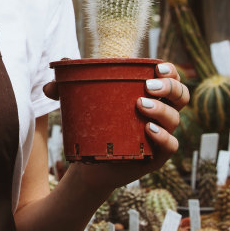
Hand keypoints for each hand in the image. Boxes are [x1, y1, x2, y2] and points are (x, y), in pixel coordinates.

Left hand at [43, 60, 186, 198]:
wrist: (91, 162)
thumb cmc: (93, 126)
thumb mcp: (81, 105)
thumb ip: (65, 92)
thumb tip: (48, 85)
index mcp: (150, 96)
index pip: (172, 79)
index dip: (171, 72)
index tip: (158, 68)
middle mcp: (161, 114)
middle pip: (181, 96)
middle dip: (170, 87)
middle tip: (148, 87)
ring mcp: (161, 135)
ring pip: (175, 119)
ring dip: (161, 109)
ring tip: (140, 106)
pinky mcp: (157, 157)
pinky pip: (171, 146)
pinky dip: (164, 137)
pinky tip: (150, 130)